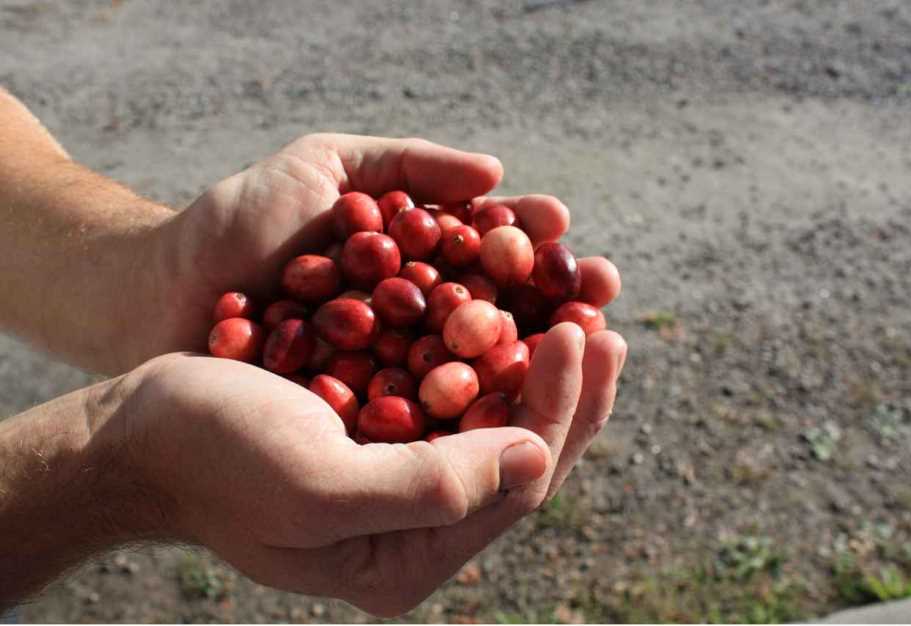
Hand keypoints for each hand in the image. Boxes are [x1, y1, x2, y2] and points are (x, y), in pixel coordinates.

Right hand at [119, 319, 624, 615]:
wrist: (141, 431)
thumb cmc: (215, 457)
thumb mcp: (317, 485)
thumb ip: (430, 489)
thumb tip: (536, 458)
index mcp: (404, 558)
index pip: (515, 486)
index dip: (559, 408)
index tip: (578, 332)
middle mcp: (414, 527)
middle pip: (521, 455)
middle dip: (567, 388)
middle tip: (602, 317)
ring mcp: (402, 481)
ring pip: (498, 422)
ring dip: (538, 367)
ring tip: (579, 311)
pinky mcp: (385, 438)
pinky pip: (458, 397)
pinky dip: (489, 354)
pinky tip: (513, 313)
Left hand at [135, 133, 620, 368]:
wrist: (158, 295)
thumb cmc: (235, 226)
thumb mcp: (320, 168)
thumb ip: (408, 163)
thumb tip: (496, 170)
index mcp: (414, 259)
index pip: (489, 250)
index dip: (530, 244)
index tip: (569, 234)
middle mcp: (417, 317)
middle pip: (501, 309)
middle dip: (554, 300)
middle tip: (603, 291)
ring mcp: (397, 372)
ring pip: (479, 366)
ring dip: (532, 355)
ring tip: (581, 340)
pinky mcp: (371, 421)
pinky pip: (432, 416)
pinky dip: (474, 408)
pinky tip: (516, 399)